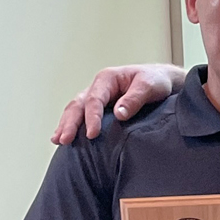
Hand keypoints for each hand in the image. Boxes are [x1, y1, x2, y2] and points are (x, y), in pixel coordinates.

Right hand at [52, 64, 184, 144]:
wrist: (162, 80)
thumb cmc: (155, 81)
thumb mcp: (149, 86)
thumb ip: (135, 99)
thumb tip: (119, 114)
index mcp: (108, 79)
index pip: (95, 99)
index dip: (92, 118)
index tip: (92, 134)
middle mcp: (98, 87)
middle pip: (78, 105)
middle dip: (69, 123)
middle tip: (64, 140)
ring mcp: (96, 97)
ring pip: (75, 110)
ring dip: (66, 125)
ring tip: (58, 140)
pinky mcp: (99, 108)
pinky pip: (81, 116)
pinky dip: (72, 126)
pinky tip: (64, 138)